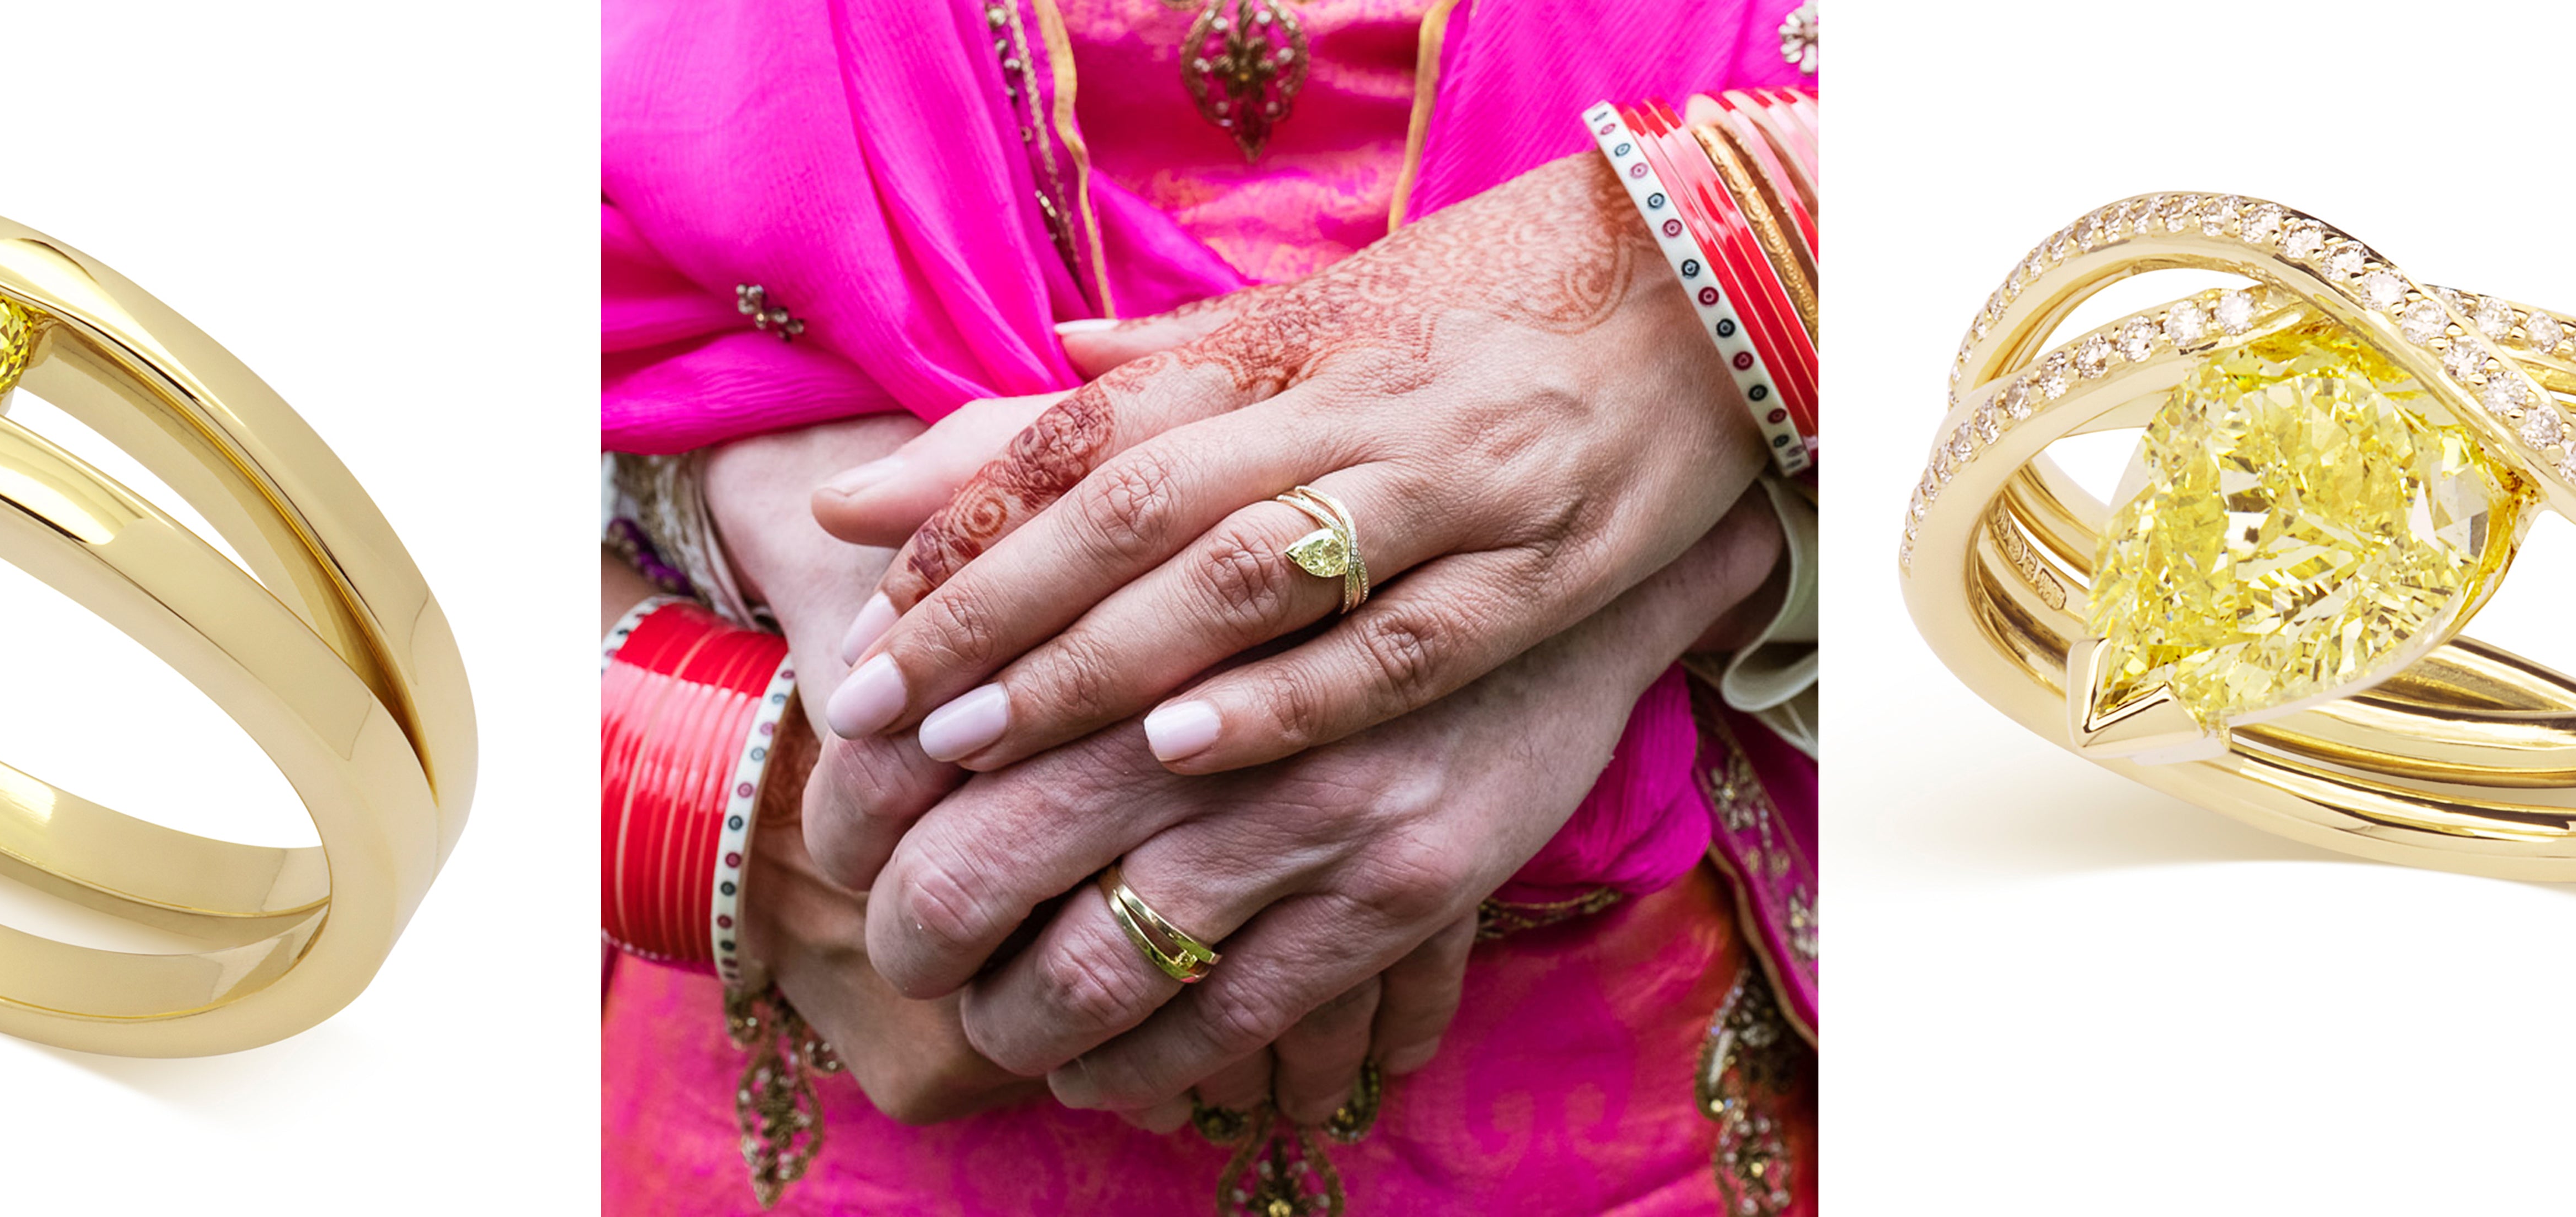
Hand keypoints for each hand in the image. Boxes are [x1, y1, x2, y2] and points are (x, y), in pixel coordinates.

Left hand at [712, 414, 1482, 1128]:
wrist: (1580, 544)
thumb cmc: (1346, 496)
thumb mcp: (1185, 437)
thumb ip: (1010, 459)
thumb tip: (839, 508)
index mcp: (1173, 573)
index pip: (967, 673)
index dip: (885, 746)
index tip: (854, 782)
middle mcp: (1241, 679)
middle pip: (1001, 832)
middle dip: (917, 919)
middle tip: (895, 943)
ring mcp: (1332, 791)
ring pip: (1110, 957)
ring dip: (1020, 1016)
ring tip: (989, 1019)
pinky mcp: (1414, 879)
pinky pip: (1241, 1012)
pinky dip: (1148, 1061)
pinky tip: (1101, 1064)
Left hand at [811, 152, 1765, 803]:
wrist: (1705, 312)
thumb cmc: (1476, 328)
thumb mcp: (1305, 334)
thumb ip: (1136, 388)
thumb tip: (974, 414)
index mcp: (1287, 349)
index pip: (1093, 433)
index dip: (968, 523)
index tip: (870, 618)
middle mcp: (1352, 408)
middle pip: (1138, 508)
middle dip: (994, 613)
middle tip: (882, 712)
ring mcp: (1451, 490)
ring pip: (1247, 577)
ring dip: (1103, 665)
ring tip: (979, 750)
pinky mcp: (1540, 574)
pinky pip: (1400, 644)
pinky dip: (1287, 696)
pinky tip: (1183, 750)